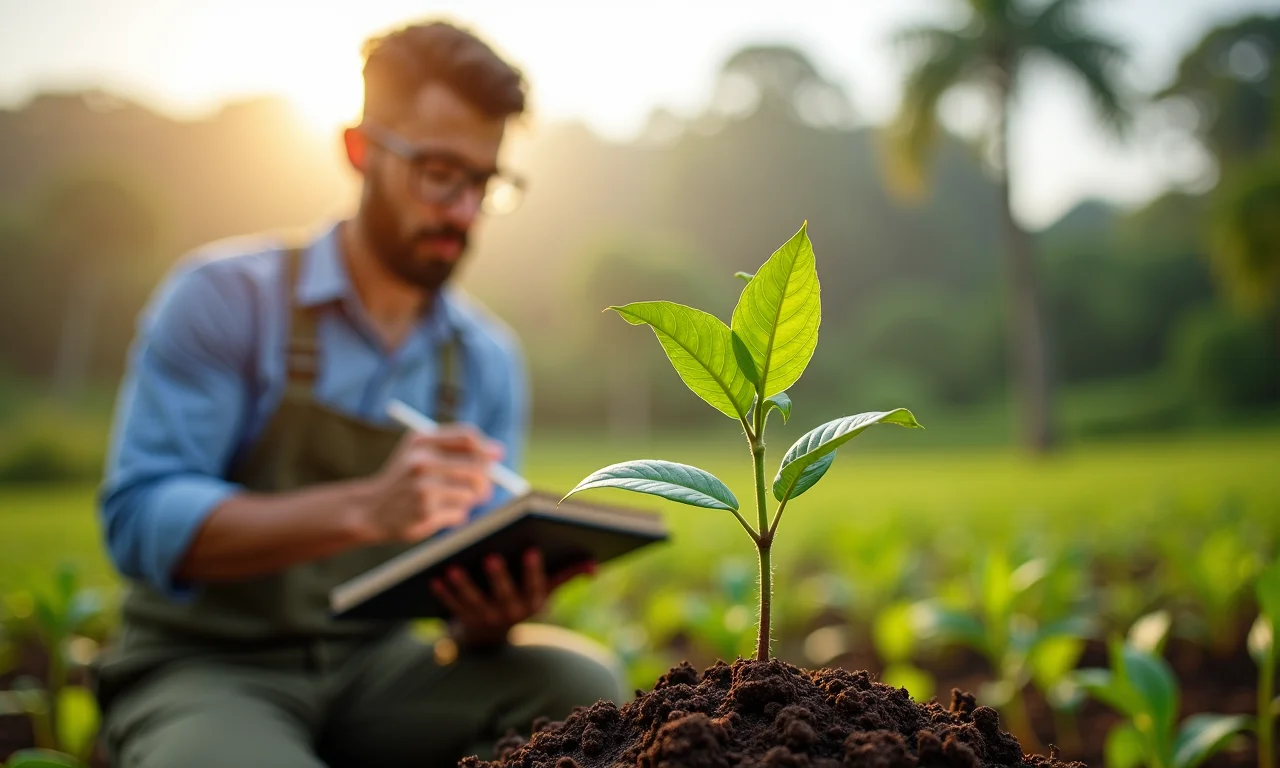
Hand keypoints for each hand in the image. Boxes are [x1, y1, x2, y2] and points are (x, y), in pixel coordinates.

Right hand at [356, 424, 503, 542]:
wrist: (371, 509)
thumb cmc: (405, 479)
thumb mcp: (420, 452)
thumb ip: (456, 448)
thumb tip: (498, 452)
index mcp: (420, 441)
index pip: (467, 437)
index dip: (486, 448)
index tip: (496, 457)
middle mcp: (421, 462)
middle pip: (477, 466)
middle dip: (486, 480)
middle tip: (483, 489)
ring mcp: (423, 488)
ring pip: (471, 493)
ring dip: (468, 500)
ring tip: (450, 501)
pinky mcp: (425, 512)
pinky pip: (460, 513)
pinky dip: (456, 515)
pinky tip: (438, 513)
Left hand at [430, 549, 595, 646]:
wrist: (491, 634)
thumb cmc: (522, 595)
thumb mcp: (546, 588)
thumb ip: (567, 573)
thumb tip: (594, 565)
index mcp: (534, 601)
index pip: (536, 586)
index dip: (533, 570)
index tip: (531, 549)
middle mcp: (512, 613)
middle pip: (504, 594)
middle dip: (498, 577)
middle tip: (490, 556)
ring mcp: (487, 619)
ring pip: (474, 602)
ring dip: (463, 586)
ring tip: (452, 567)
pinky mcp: (464, 621)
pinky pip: (453, 607)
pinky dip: (444, 595)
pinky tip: (435, 578)